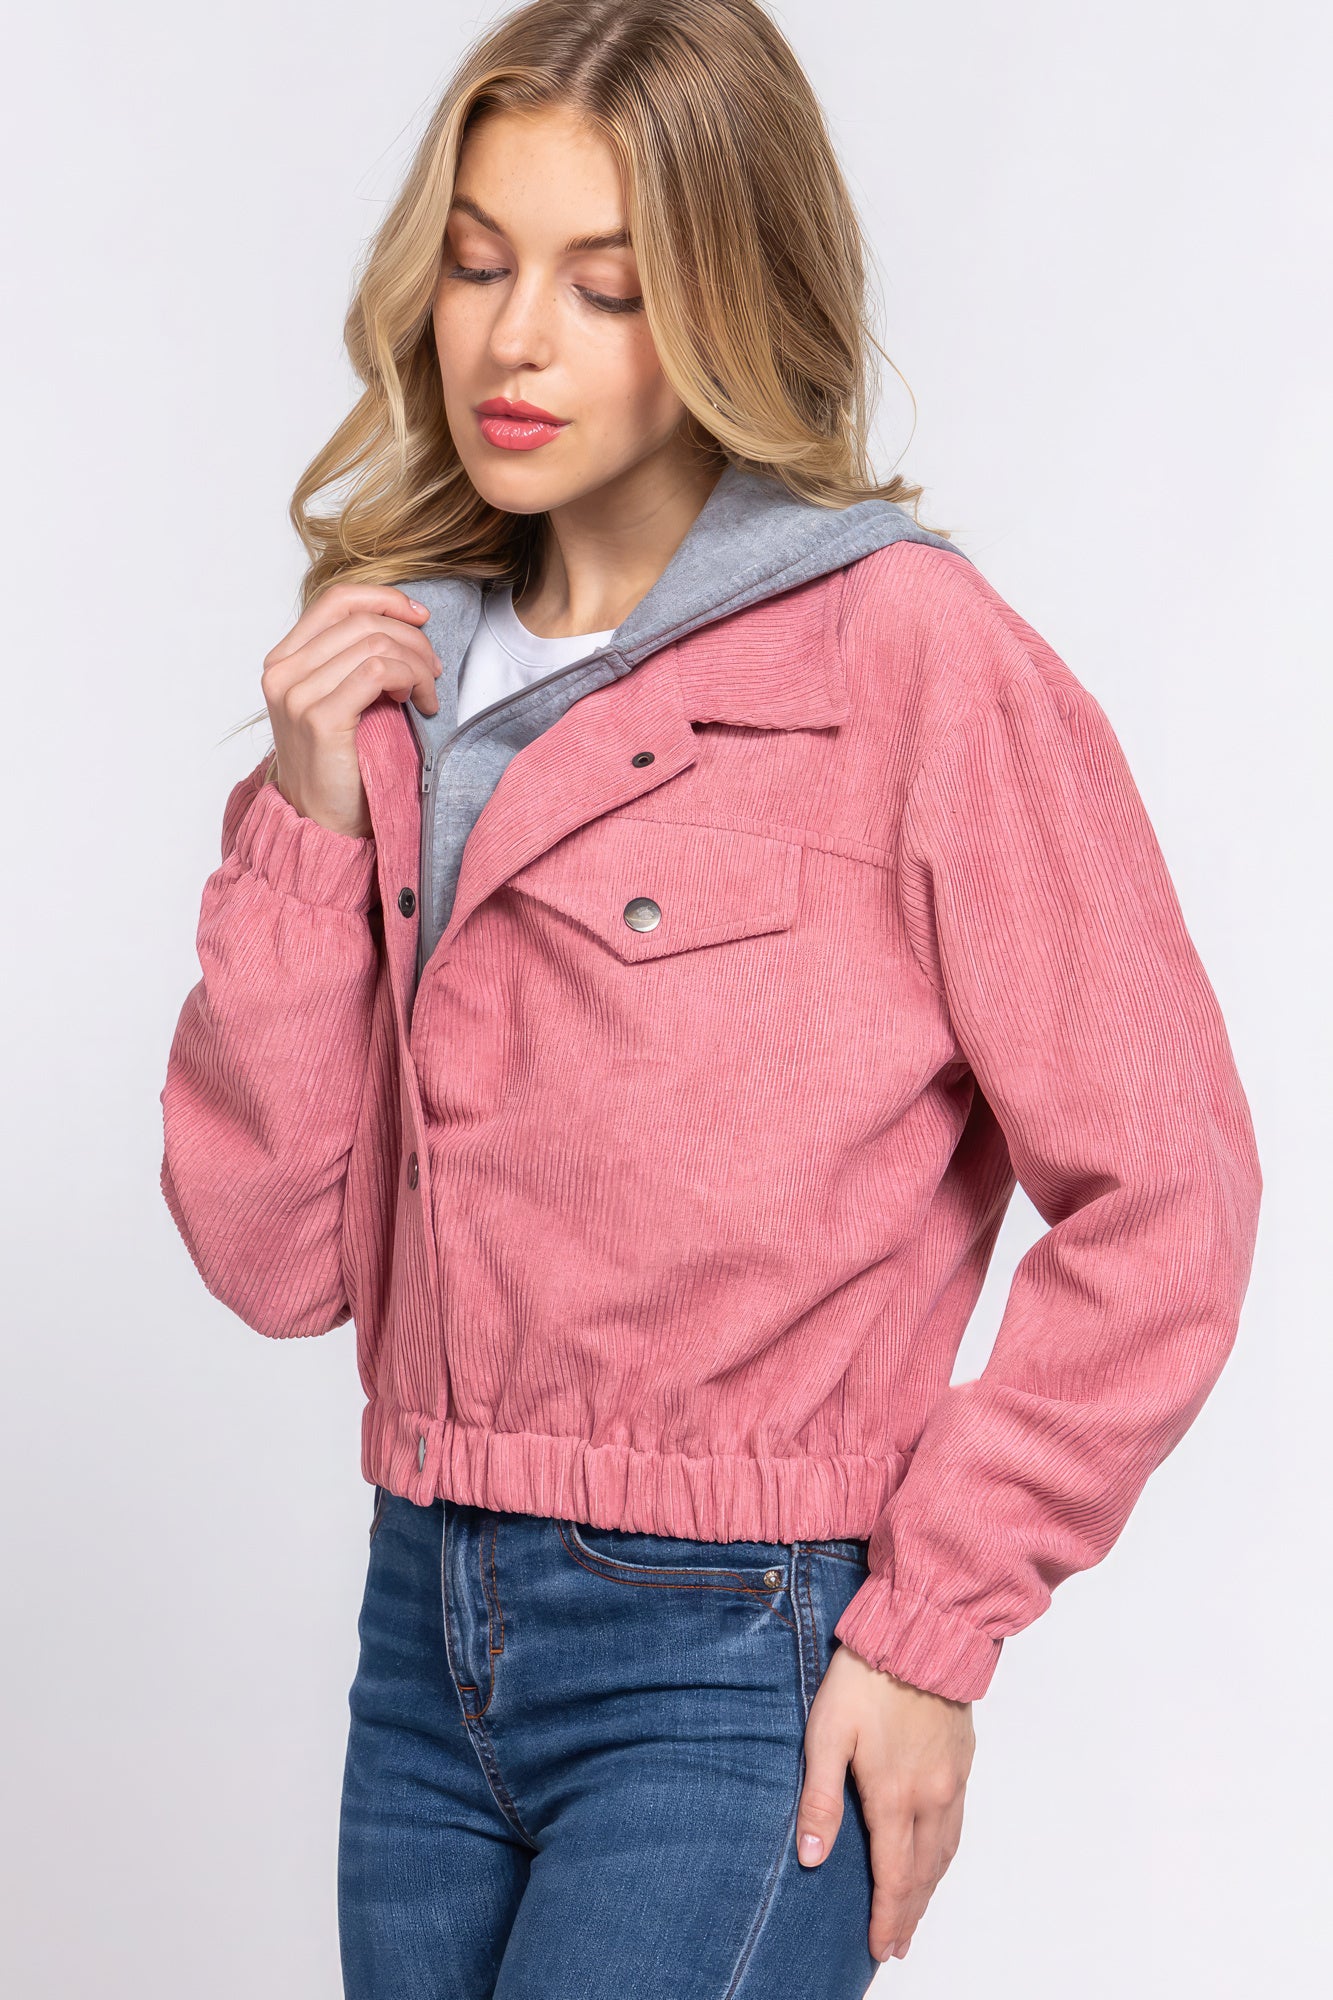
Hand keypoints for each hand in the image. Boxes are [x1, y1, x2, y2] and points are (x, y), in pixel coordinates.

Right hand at [260, 583, 441, 837]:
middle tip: (435, 670)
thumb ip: (354, 660)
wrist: (324, 825)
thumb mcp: (343, 700)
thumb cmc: (341, 766)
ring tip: (428, 693)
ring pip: (374, 643)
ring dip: (416, 664)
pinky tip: (421, 705)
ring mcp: (296, 694)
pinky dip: (410, 679)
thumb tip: (406, 623)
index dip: (385, 599)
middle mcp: (282, 672)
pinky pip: (377, 671)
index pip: (336, 600)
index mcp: (283, 660)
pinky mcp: (319, 717)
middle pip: (361, 621)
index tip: (420, 617)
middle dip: (412, 639)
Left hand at [797, 1641, 974, 1963]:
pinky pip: (957, 1825)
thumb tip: (811, 1858)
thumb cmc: (865, 1679)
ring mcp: (951, 1780)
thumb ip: (819, 1797)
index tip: (878, 1948)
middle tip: (896, 1946)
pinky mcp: (962, 1760)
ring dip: (930, 1889)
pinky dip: (945, 1856)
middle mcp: (931, 1798)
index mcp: (894, 1797)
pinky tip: (937, 1857)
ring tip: (915, 1915)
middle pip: (923, 1874)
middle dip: (909, 1914)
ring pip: (944, 1853)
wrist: (921, 1633)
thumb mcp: (826, 1734)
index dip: (886, 1918)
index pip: (893, 1877)